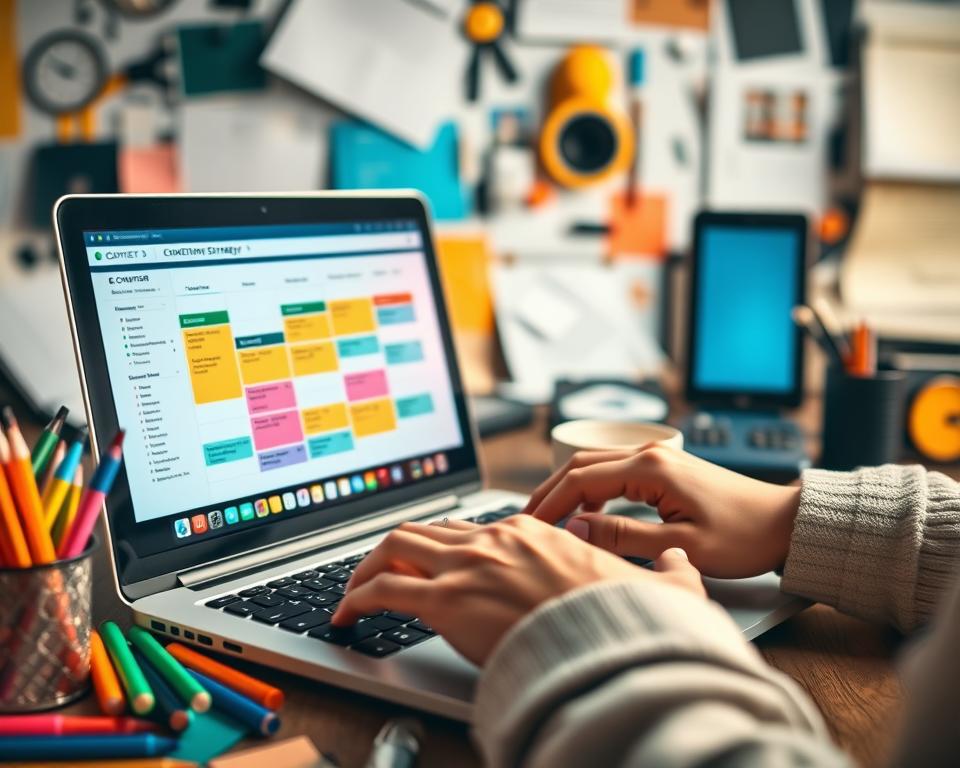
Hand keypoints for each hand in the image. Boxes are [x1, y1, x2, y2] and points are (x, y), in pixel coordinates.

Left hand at [332, 515, 703, 665]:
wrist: (614, 646)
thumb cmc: (630, 622)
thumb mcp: (665, 587)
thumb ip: (670, 571)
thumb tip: (678, 561)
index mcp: (533, 531)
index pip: (471, 528)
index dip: (445, 546)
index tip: (433, 564)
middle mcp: (494, 539)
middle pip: (425, 531)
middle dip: (393, 551)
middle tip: (377, 573)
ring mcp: (467, 565)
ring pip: (395, 547)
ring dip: (365, 568)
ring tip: (352, 594)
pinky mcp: (446, 599)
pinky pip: (382, 589)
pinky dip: (354, 599)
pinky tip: (345, 616)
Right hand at [524, 445, 800, 577]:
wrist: (785, 523)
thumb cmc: (743, 537)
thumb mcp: (681, 546)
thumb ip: (624, 537)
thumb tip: (576, 530)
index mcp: (650, 468)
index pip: (580, 480)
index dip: (549, 504)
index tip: (529, 527)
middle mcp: (649, 453)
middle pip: (580, 464)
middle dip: (548, 492)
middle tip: (525, 521)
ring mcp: (657, 456)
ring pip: (594, 464)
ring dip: (566, 488)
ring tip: (546, 517)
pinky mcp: (664, 466)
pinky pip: (612, 470)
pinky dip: (588, 487)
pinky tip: (582, 510)